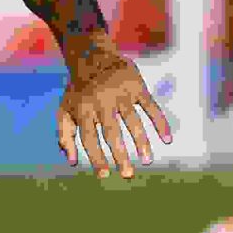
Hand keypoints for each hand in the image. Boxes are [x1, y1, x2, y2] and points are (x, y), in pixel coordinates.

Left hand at [57, 48, 171, 178]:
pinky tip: (167, 140)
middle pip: (112, 133)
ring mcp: (121, 94)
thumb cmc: (79, 91)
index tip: (104, 175)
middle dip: (121, 155)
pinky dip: (160, 123)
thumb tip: (72, 162)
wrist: (93, 56)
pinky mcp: (137, 86)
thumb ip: (65, 135)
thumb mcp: (65, 110)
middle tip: (128, 175)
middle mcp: (102, 102)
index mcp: (83, 110)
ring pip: (133, 122)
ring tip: (146, 161)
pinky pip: (151, 107)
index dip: (97, 157)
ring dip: (142, 142)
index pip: (90, 139)